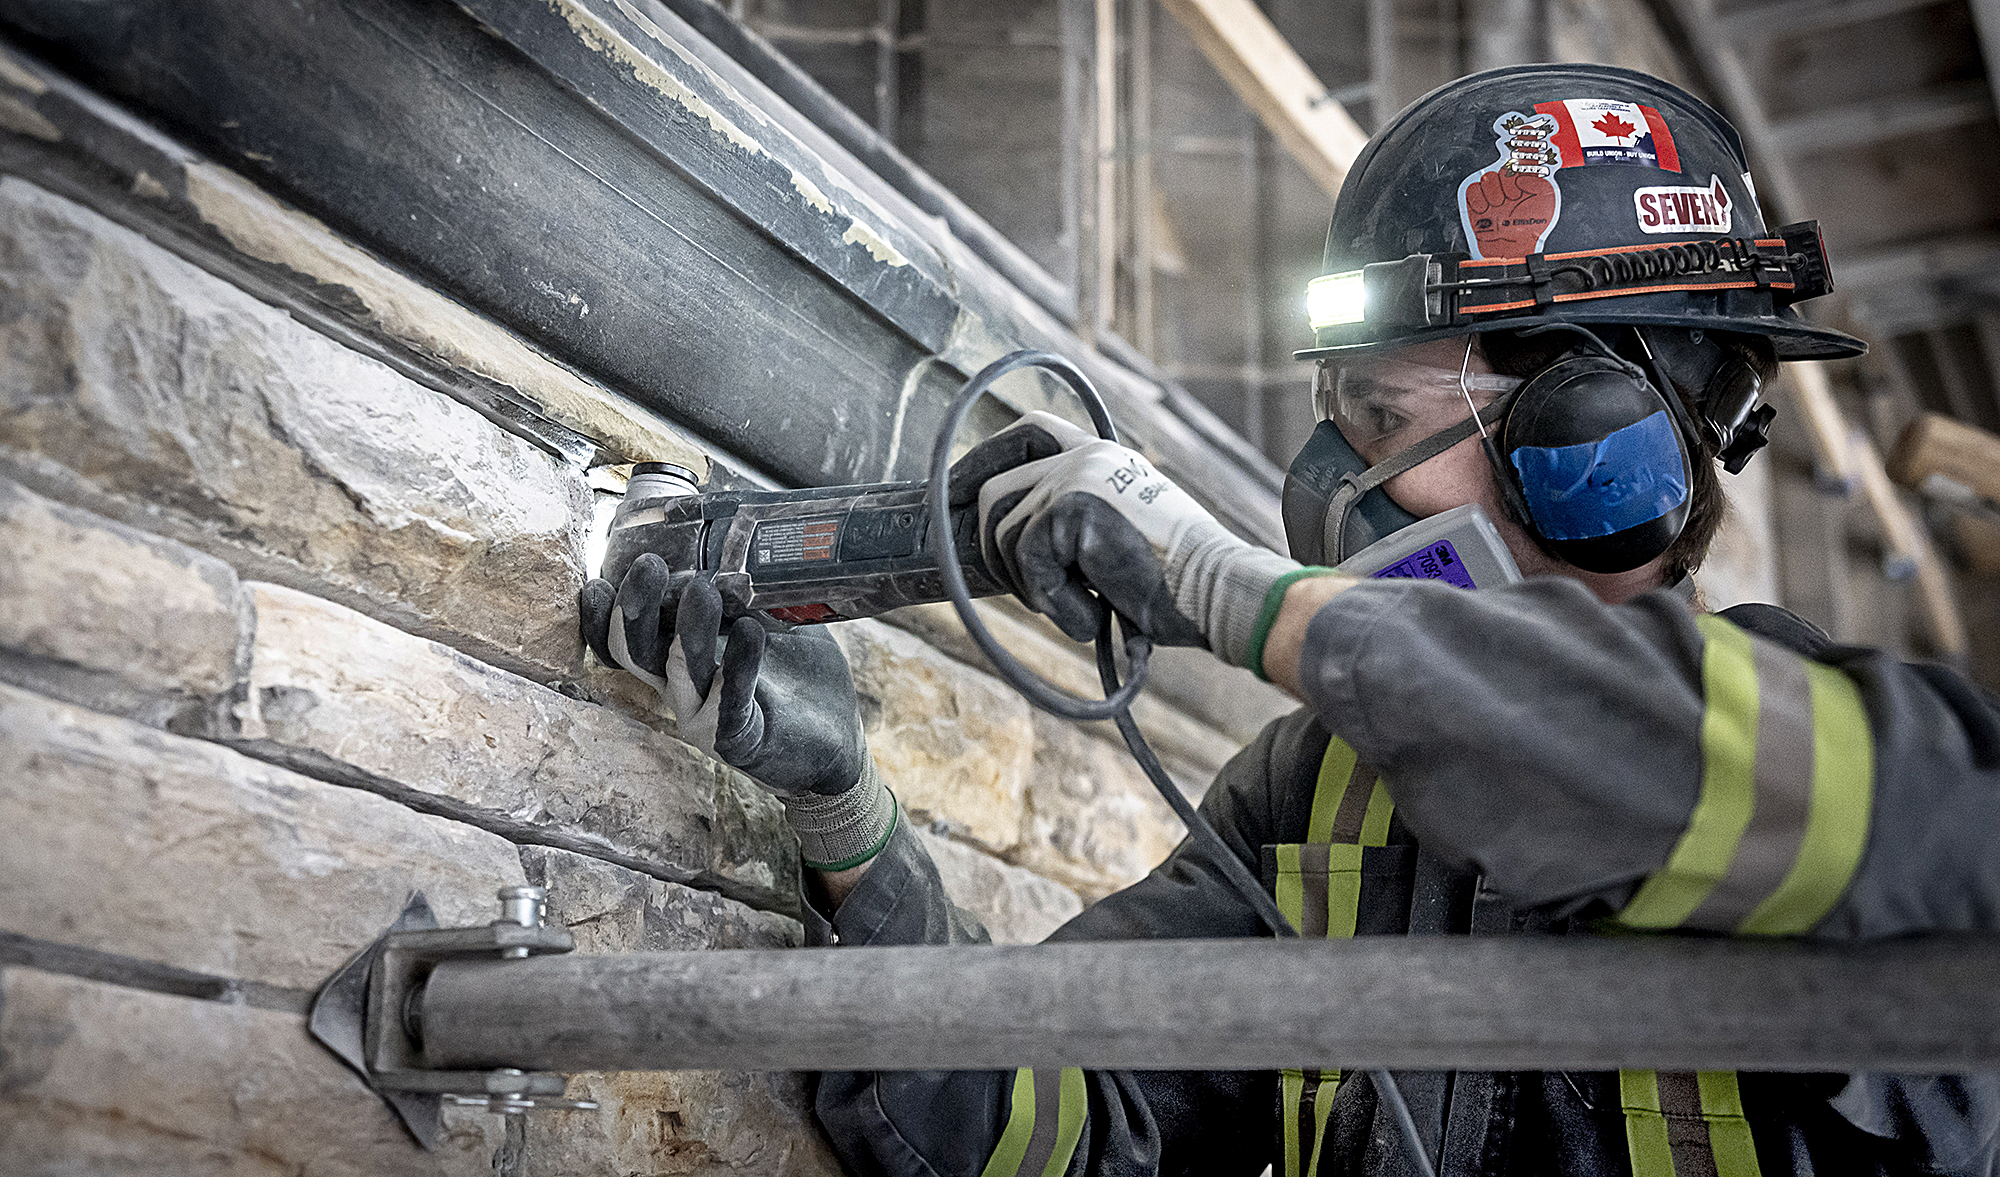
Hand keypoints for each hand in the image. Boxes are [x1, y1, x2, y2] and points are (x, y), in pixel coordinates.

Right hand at [580, 557, 865, 797]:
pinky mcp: (737, 737)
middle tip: (648, 566)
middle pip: (634, 650)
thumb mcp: (771, 618)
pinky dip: (738, 663)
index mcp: (675, 657)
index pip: (622, 638)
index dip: (600, 615)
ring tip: (702, 589)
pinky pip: (731, 699)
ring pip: (677, 670)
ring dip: (688, 628)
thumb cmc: (795, 675)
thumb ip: (750, 586)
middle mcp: (679, 686)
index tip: (599, 580)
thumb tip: (745, 526)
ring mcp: (704, 714)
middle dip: (635, 607)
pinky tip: (751, 632)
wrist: (833, 739)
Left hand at [949, 411, 1209, 645]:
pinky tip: (1093, 615)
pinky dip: (1054, 602)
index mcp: (1101, 456)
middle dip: (997, 553)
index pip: (1029, 431)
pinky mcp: (1073, 507)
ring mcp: (1077, 477)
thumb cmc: (1178, 582)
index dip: (983, 459)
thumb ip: (1075, 524)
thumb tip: (1011, 543)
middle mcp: (1086, 456)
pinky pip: (1028, 561)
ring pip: (1003, 533)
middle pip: (995, 492)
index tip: (954, 492)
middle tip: (1037, 594)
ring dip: (1032, 585)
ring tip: (1079, 607)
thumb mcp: (1120, 536)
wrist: (1217, 590)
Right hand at [1463, 168, 1555, 258]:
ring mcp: (1491, 195)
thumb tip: (1523, 175)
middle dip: (1507, 182)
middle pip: (1500, 168)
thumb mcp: (1546, 200)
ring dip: (1493, 190)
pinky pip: (1471, 190)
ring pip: (1486, 177)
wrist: (1516, 250)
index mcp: (1524, 180)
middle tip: (1514, 198)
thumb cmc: (1533, 229)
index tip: (1522, 167)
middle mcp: (1506, 186)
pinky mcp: (1476, 205)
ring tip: (1501, 205)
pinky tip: (1486, 208)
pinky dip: (1478, 197)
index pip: (1518, 159)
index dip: (1519, 159)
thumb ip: (1538, 181)